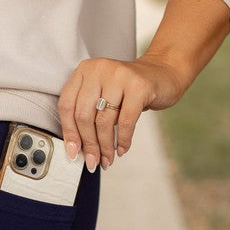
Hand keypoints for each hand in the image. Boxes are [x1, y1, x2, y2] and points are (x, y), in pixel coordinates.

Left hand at [57, 55, 188, 171]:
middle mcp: (99, 69)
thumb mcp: (102, 95)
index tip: (73, 153)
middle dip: (89, 144)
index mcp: (84, 71)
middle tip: (93, 161)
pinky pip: (125, 122)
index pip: (67, 105)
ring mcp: (119, 75)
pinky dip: (123, 140)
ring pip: (103, 121)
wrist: (162, 73)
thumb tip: (77, 149)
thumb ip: (88, 114)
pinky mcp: (139, 86)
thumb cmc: (128, 90)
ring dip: (105, 146)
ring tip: (108, 159)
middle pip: (84, 116)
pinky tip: (122, 149)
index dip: (69, 132)